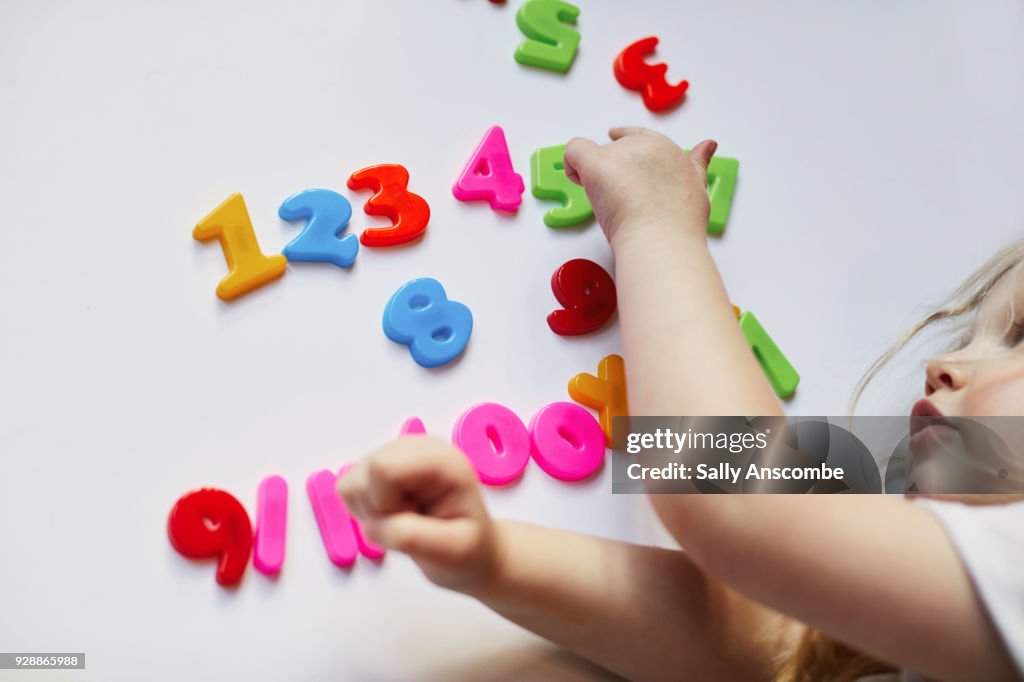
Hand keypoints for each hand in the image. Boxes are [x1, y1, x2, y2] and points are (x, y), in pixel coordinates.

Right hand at [337, 436, 500, 594]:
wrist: (469, 552)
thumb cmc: (465, 550)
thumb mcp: (452, 551)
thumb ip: (413, 537)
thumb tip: (373, 525)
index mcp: (441, 460)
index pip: (385, 467)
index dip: (386, 503)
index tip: (412, 520)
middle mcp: (416, 448)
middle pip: (366, 471)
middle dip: (378, 508)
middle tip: (410, 522)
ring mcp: (395, 454)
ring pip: (352, 481)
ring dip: (371, 511)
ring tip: (405, 520)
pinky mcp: (378, 467)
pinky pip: (347, 488)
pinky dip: (363, 509)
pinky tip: (392, 515)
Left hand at [564, 127, 716, 244]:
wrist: (663, 237)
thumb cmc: (679, 222)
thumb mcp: (697, 186)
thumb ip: (698, 164)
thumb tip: (707, 145)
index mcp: (666, 149)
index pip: (641, 136)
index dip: (625, 141)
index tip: (614, 138)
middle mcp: (642, 145)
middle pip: (616, 150)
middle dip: (612, 170)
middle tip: (615, 199)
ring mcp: (619, 153)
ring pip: (595, 156)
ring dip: (594, 175)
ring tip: (606, 204)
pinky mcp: (597, 163)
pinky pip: (574, 151)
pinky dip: (571, 166)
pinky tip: (578, 180)